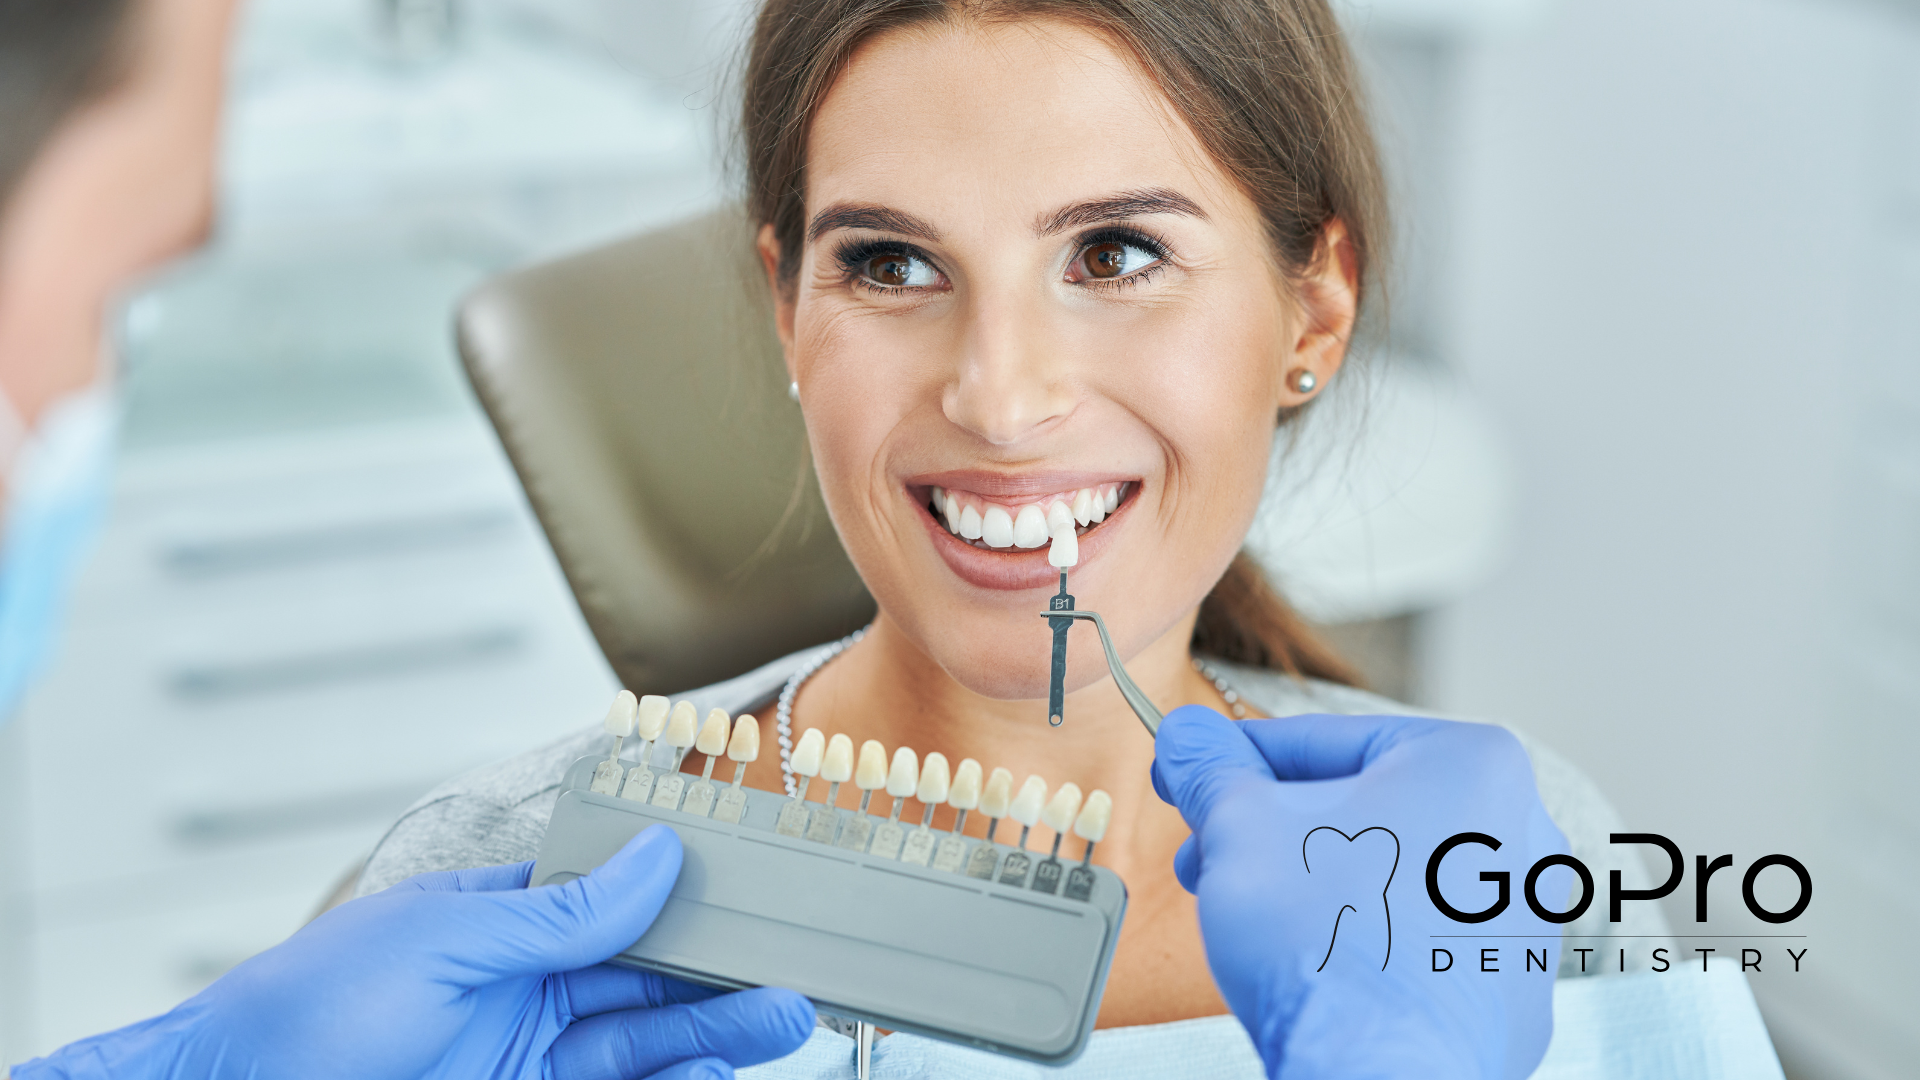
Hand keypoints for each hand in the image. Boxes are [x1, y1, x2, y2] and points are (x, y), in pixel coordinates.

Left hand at [14, 826, 813, 1079]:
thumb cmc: (306, 1012)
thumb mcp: (444, 940)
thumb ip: (560, 912)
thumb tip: (655, 855)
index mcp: (502, 923)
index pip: (616, 902)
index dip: (687, 901)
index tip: (757, 897)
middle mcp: (524, 989)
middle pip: (645, 979)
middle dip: (720, 978)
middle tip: (794, 977)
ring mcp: (527, 1056)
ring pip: (642, 1043)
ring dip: (713, 1036)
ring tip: (781, 1022)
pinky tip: (711, 1074)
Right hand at [1153, 706, 1571, 1079]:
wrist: (1375, 1076)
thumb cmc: (1322, 941)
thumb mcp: (1240, 827)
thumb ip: (1212, 769)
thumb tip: (1185, 736)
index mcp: (1470, 762)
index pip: (1326, 740)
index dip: (1239, 759)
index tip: (1195, 772)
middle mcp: (1519, 829)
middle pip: (1363, 806)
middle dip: (1274, 829)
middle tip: (1209, 851)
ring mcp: (1524, 916)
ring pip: (1393, 872)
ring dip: (1315, 880)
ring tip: (1250, 909)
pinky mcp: (1510, 987)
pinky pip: (1422, 939)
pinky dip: (1367, 936)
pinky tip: (1312, 959)